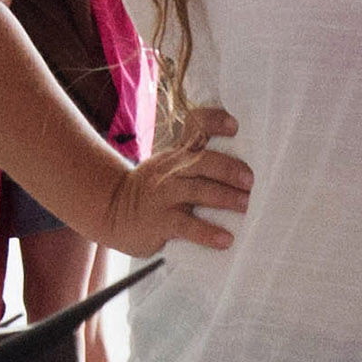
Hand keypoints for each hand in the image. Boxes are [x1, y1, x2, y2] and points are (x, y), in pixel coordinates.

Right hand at [93, 104, 251, 256]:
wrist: (111, 211)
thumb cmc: (152, 191)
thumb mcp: (169, 167)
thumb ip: (198, 162)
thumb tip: (245, 169)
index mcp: (178, 154)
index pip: (195, 126)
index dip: (214, 122)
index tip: (234, 125)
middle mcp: (172, 169)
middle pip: (202, 161)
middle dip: (229, 169)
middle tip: (251, 181)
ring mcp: (164, 195)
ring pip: (197, 191)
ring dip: (225, 198)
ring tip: (246, 206)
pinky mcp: (160, 221)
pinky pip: (186, 226)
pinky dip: (207, 232)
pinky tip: (225, 239)